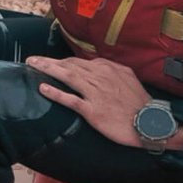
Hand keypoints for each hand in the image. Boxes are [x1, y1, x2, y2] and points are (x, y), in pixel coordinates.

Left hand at [29, 55, 182, 150]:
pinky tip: (42, 88)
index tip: (50, 62)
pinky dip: (56, 93)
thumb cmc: (140, 103)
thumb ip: (111, 70)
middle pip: (69, 65)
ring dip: (47, 69)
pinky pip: (71, 99)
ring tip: (32, 65)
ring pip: (67, 76)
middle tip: (31, 59)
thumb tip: (97, 65)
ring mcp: (95, 93)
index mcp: (108, 68)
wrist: (151, 122)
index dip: (62, 61)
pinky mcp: (93, 110)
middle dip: (48, 61)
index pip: (79, 61)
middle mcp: (100, 77)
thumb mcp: (128, 78)